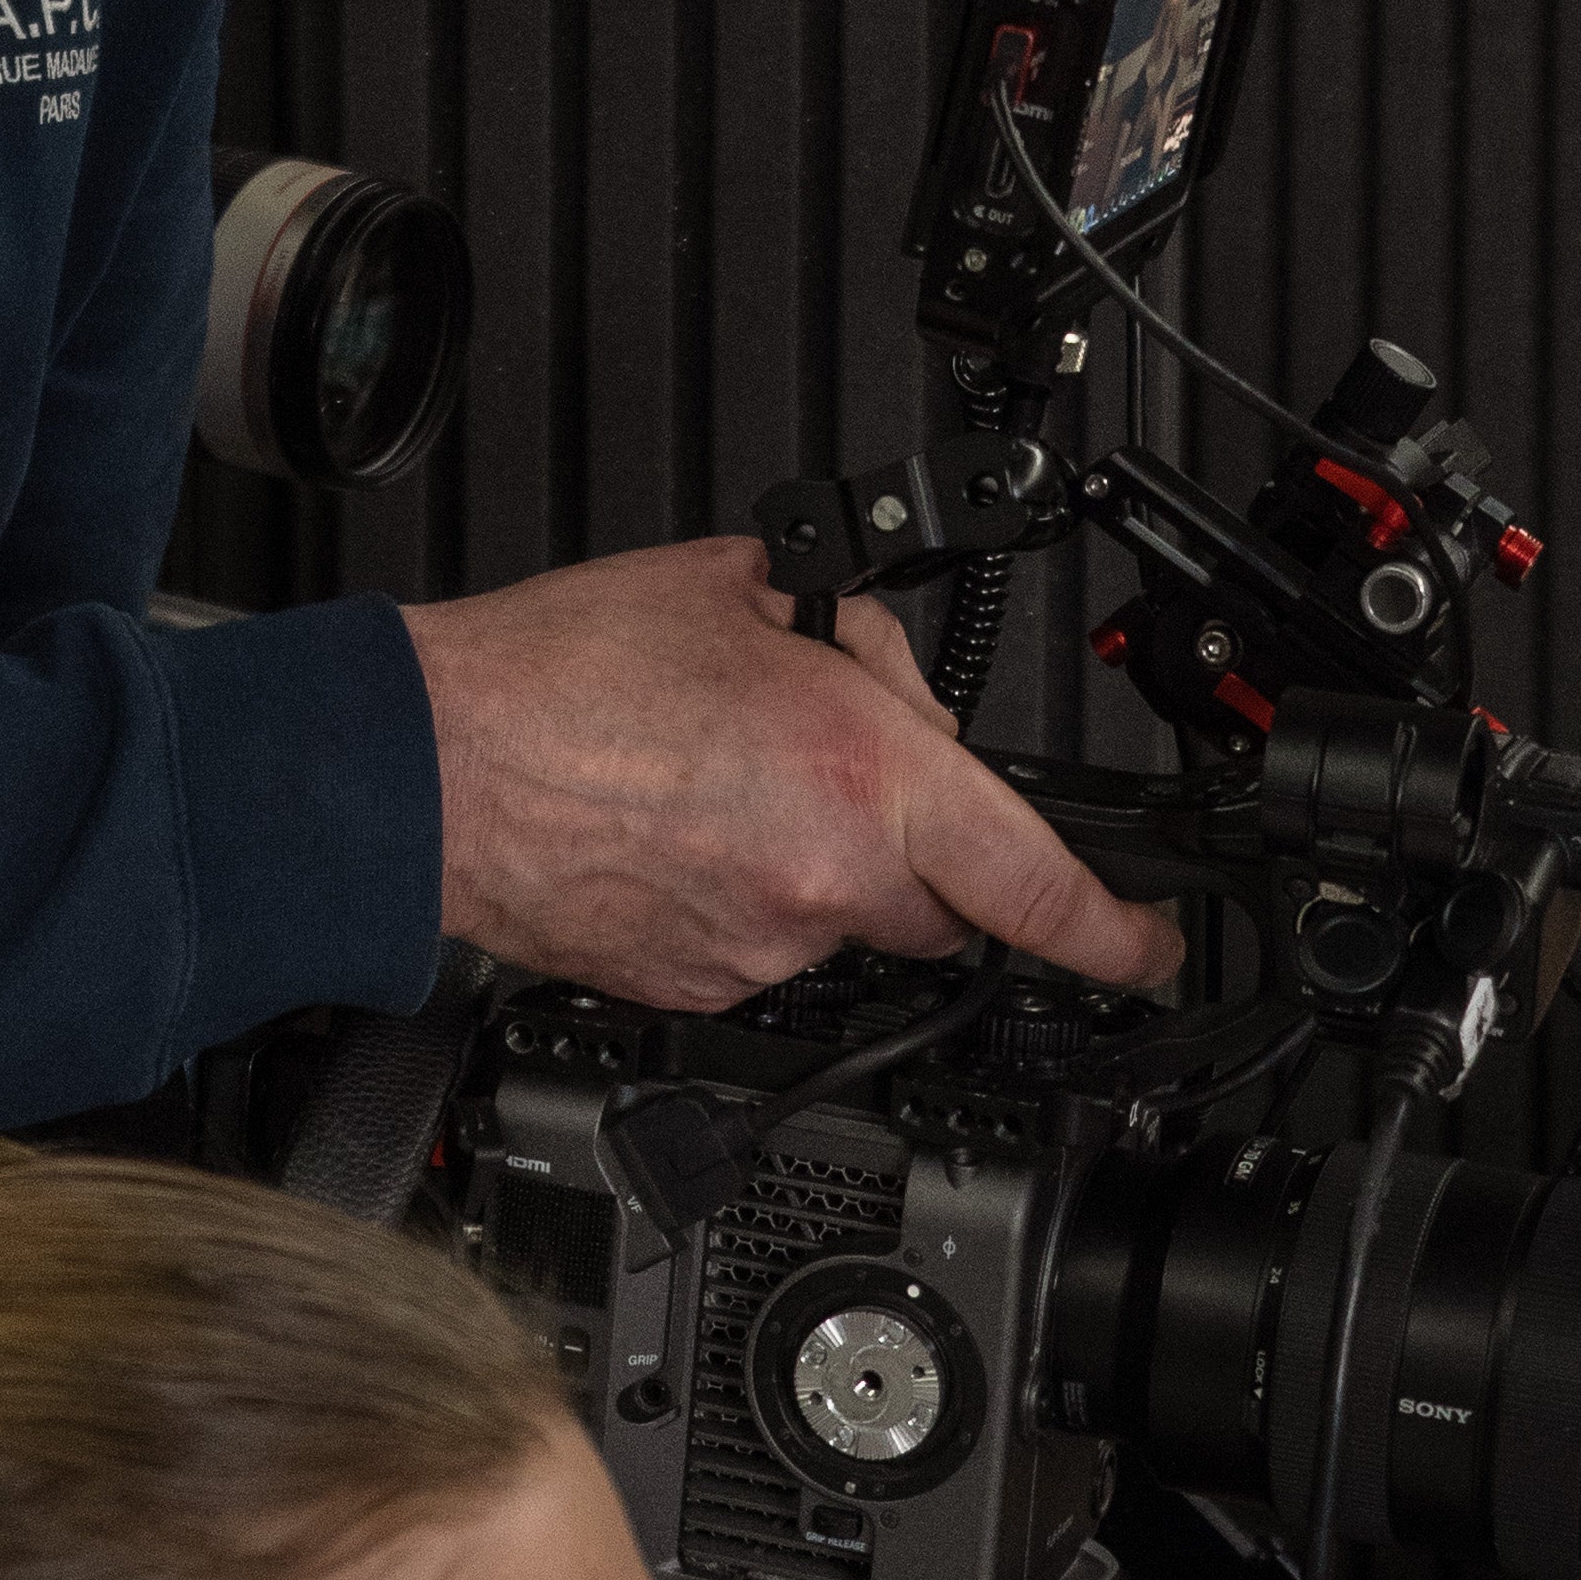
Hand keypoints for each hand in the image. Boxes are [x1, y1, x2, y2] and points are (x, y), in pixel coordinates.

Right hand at [401, 539, 1183, 1006]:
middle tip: (824, 768)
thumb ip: (850, 637)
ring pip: (841, 920)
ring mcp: (759, 948)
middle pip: (937, 900)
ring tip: (711, 783)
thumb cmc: (557, 674)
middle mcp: (825, 881)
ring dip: (812, 863)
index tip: (1151, 946)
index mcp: (860, 775)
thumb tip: (890, 678)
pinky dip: (740, 895)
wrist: (430, 769)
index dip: (1117, 933)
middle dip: (912, 842)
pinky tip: (671, 831)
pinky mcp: (695, 988)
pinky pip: (761, 946)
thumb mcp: (739, 591)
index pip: (1038, 885)